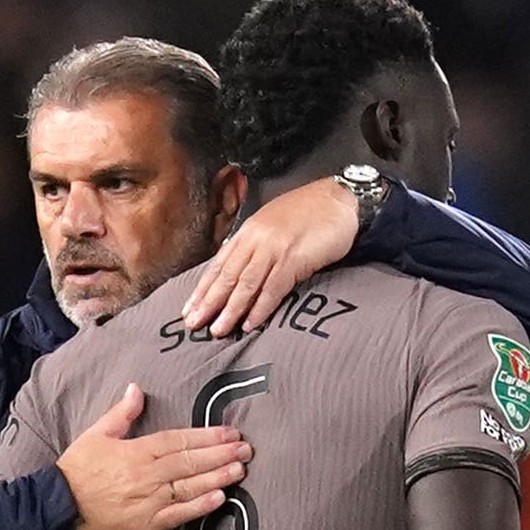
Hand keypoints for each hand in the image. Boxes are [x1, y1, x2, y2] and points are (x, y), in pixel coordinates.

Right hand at [59, 384, 246, 529]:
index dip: (206, 436)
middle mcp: (147, 475)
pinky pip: (179, 515)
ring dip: (218, 477)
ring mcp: (149, 502)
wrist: (57, 513)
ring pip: (190, 487)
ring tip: (240, 470)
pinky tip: (220, 498)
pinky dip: (200, 507)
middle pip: (190, 462)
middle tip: (246, 449)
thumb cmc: (75, 473)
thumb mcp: (94, 436)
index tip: (229, 432)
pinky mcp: (148, 526)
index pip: (178, 440)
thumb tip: (136, 388)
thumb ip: (120, 414)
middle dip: (221, 454)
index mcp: (136, 452)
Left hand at [178, 177, 360, 338]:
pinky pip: (273, 288)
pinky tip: (250, 324)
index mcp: (249, 232)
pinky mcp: (294, 259)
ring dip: (230, 310)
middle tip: (193, 325)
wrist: (341, 199)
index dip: (203, 288)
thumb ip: (257, 246)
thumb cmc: (311, 213)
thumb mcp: (275, 225)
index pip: (220, 264)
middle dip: (208, 302)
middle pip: (227, 276)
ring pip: (245, 284)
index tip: (188, 309)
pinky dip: (260, 308)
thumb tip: (240, 270)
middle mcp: (256, 240)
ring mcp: (274, 249)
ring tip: (217, 330)